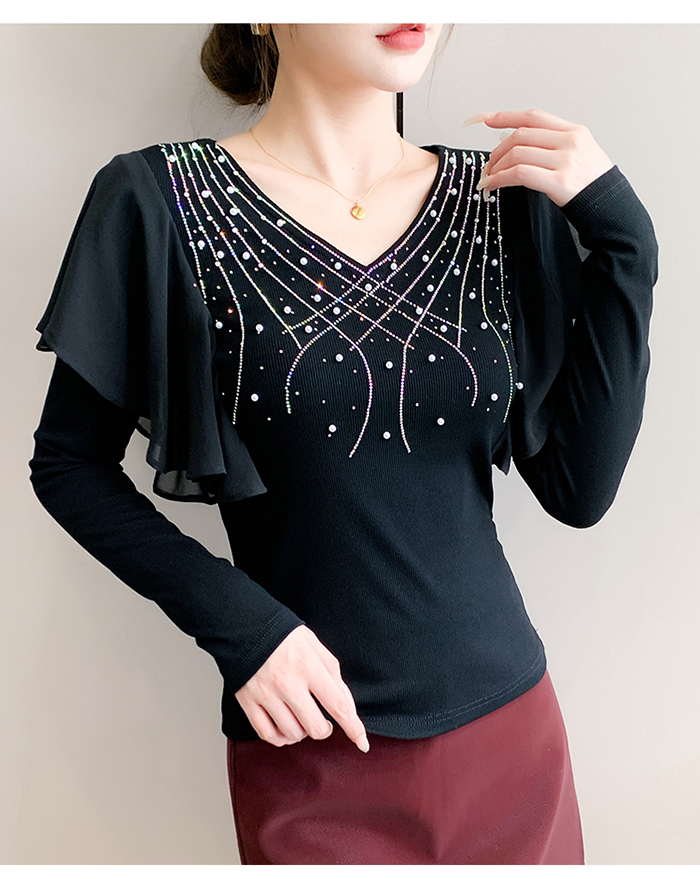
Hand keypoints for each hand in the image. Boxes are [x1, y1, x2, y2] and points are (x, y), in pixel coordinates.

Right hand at [235, 624, 369, 751]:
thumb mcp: (315, 646)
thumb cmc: (285, 637)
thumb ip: (333, 675)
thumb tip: (346, 705)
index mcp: (308, 666)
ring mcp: (266, 695)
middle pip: (315, 727)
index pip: (338, 705)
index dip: (354, 728)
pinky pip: (268, 735)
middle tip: (323, 721)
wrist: (246, 626)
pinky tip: (286, 728)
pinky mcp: (248, 702)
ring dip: (303, 732)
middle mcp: (288, 683)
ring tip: (302, 718)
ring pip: (292, 734)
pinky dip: (281, 738)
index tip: (361, 742)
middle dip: (325, 729)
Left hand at [470, 108, 613, 207]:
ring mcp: (565, 161)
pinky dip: (500, 178)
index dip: (505, 116)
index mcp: (573, 131)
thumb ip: (549, 143)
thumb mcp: (577, 153)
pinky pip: (520, 174)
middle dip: (497, 151)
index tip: (484, 119)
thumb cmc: (590, 183)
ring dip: (496, 166)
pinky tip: (493, 185)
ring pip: (517, 154)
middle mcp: (570, 141)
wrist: (609, 205)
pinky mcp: (559, 181)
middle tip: (488, 165)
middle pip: (521, 135)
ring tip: (489, 178)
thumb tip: (510, 138)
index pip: (533, 116)